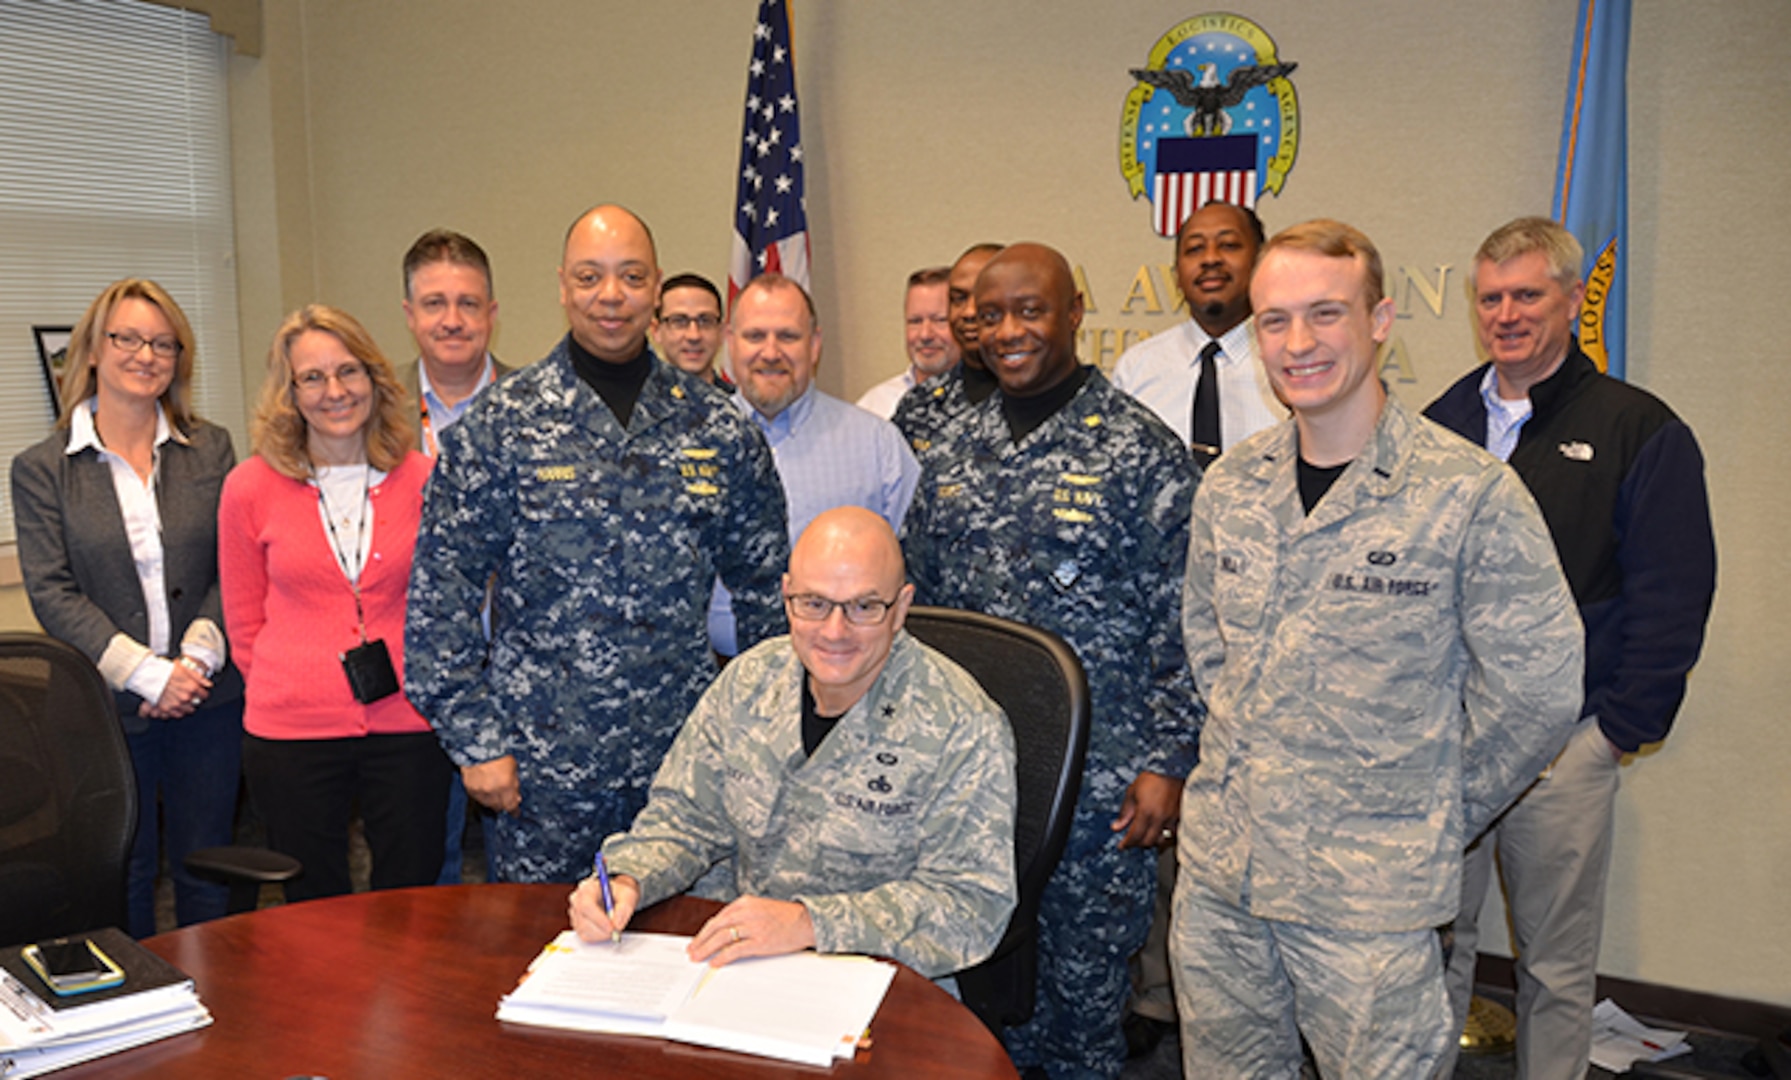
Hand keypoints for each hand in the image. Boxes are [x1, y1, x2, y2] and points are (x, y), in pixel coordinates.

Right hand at [145, 660, 210, 718]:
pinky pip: (177, 715)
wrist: (151, 674)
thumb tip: (209, 685)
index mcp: (192, 687)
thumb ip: (199, 678)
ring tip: (182, 701)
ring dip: (187, 706)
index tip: (200, 692)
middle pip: (196, 704)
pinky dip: (178, 712)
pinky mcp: (166, 708)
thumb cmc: (167, 670)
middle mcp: (185, 697)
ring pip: (188, 711)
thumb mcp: (186, 669)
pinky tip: (177, 706)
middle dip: (194, 700)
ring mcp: (176, 704)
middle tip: (189, 695)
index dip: (202, 693)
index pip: (204, 695)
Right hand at [462, 756, 520, 814]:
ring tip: (495, 789)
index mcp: (506, 786)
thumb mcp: (513, 766)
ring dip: (493, 800)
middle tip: (506, 796)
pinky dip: (482, 795)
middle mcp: (492, 791)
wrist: (477, 744)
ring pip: (487, 804)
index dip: (514, 811)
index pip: (511, 806)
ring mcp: (479, 791)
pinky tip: (485, 786)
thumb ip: (515, 783)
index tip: (516, 813)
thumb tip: (516, 796)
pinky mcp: (469, 788)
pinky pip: (477, 797)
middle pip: (499, 807)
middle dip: (504, 803)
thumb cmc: (497, 751)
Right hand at [569, 872, 639, 941]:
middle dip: (602, 930)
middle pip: (583, 920)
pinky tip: (606, 929)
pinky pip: (585, 936)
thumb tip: (617, 925)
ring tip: (613, 926)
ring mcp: (575, 912)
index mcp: (587, 888)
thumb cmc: (619, 893)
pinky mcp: (577, 924)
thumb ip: (624, 908)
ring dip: (601, 934)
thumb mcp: (628, 895)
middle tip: (616, 931)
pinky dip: (598, 937)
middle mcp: (577, 899)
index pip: (586, 905)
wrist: (615, 895)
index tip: (612, 928)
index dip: (598, 919)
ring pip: (584, 930)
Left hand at [687, 896, 814, 967]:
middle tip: (691, 951)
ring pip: (722, 938)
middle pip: (716, 927)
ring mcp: (753, 927)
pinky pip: (735, 950)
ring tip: (698, 957)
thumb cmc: (785, 916)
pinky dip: (722, 956)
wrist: (807, 921)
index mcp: (745, 902)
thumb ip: (742, 916)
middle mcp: (747, 912)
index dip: (704, 931)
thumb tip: (722, 931)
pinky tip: (715, 962)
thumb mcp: (760, 908)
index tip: (696, 940)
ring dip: (706, 949)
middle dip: (701, 940)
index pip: (718, 918)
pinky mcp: (760, 941)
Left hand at [1113, 770, 1184, 849]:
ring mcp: (1172, 820)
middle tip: (1131, 840)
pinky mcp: (1181, 820)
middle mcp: (1160, 818)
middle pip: (1147, 842)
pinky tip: (1157, 832)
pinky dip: (1163, 837)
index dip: (1127, 844)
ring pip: (1160, 841)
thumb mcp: (1134, 790)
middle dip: (1137, 844)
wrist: (1178, 772)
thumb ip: (1125, 811)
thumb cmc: (1155, 780)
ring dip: (1150, 841)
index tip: (1122, 846)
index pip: (1135, 836)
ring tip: (1144, 835)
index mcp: (1146, 811)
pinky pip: (1171, 836)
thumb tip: (1116, 827)